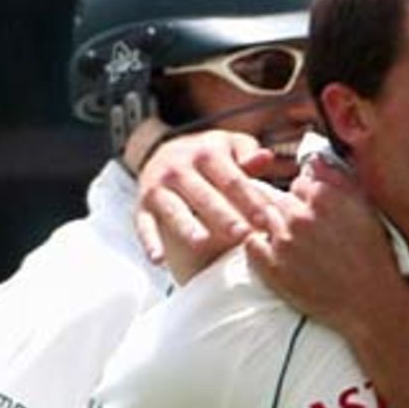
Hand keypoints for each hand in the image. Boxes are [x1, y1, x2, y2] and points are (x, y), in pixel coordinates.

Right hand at [133, 125, 289, 281]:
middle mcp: (178, 167)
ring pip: (174, 208)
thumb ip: (248, 154)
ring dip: (186, 226)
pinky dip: (149, 242)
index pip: (231, 178)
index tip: (266, 220)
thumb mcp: (228, 148)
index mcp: (205, 152)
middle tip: (242, 234)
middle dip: (223, 215)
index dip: (249, 199)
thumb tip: (266, 158)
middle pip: (204, 194)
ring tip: (202, 242)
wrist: (161, 153)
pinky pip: (144, 225)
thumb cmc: (207, 157)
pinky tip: (158, 260)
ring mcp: (158, 187)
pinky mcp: (142, 207)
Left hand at [247, 159, 395, 334]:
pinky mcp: (272, 269)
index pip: (300, 183)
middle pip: (281, 200)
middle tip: (308, 234)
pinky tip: (275, 255)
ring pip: (265, 219)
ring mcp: (283, 243)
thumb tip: (313, 162)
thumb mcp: (364, 208)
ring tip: (296, 247)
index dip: (308, 199)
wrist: (369, 302)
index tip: (317, 215)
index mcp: (323, 196)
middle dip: (292, 213)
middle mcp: (299, 216)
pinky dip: (259, 246)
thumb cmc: (372, 255)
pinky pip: (251, 244)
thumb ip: (337, 178)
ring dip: (276, 229)